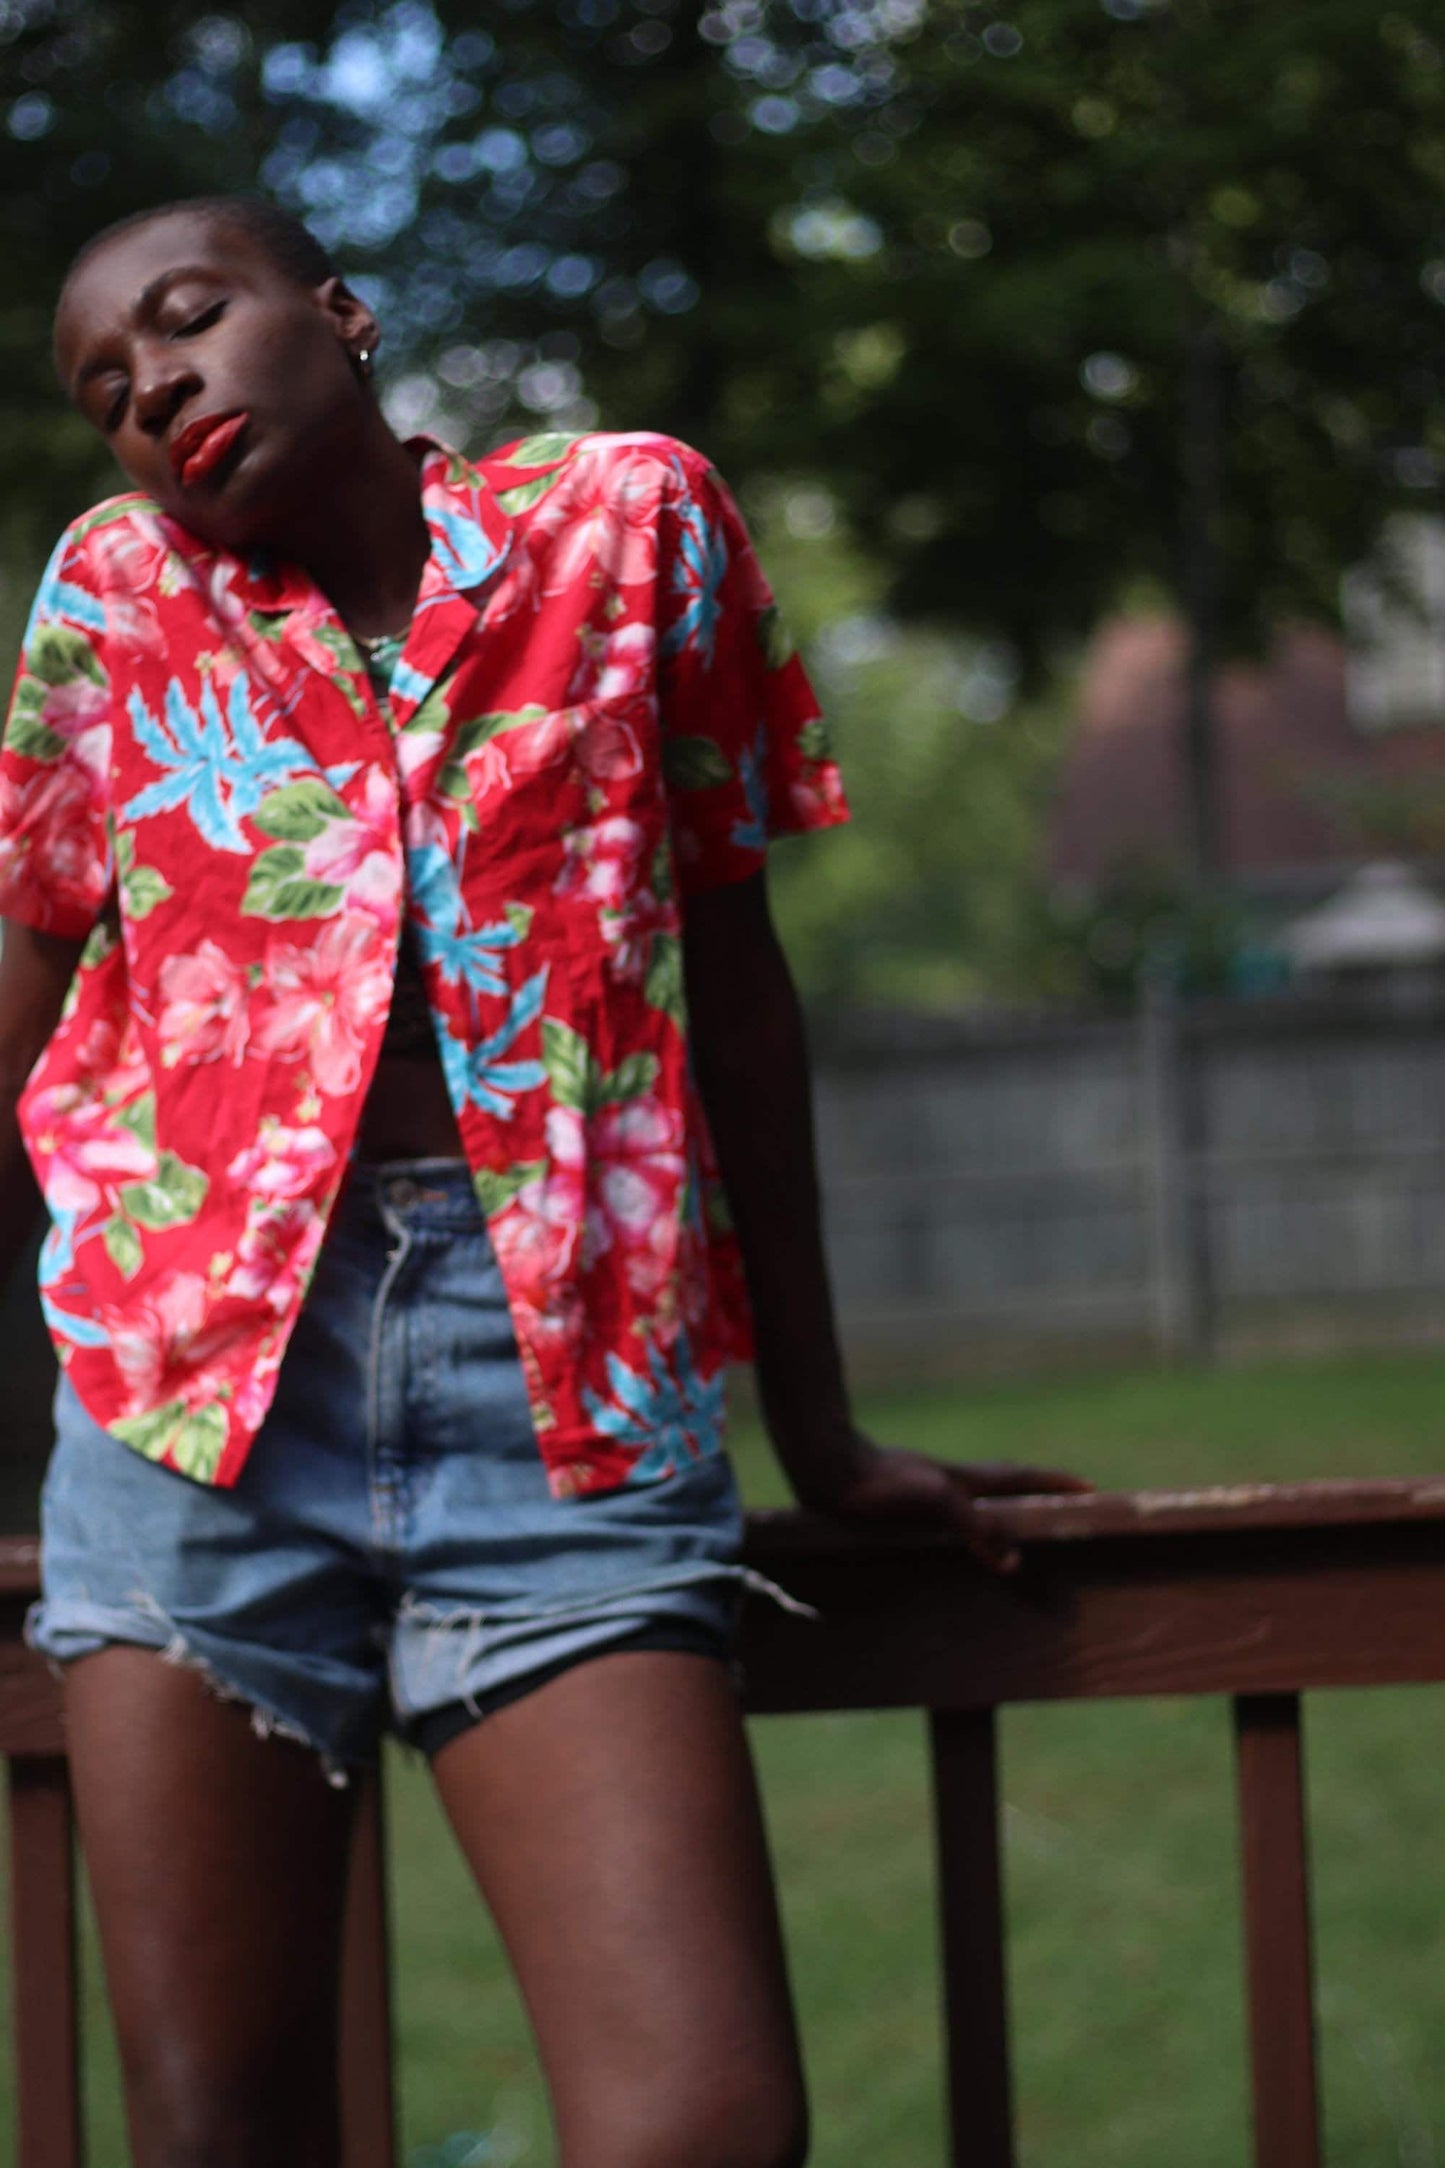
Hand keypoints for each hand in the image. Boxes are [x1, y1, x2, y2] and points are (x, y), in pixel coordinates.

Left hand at [795, 1433, 1094, 1574]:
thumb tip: (1015, 1562)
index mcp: (964, 1481)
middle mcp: (948, 1482)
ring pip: (972, 1500)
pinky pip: (943, 1517)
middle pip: (1003, 1485)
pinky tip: (952, 1538)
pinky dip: (960, 1527)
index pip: (1021, 1479)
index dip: (1055, 1484)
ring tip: (1017, 1523)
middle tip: (1063, 1503)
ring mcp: (923, 1491)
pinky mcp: (898, 1504)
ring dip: (998, 1509)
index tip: (1091, 1489)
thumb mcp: (935, 1503)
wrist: (824, 1467)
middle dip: (1035, 1493)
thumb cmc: (879, 1483)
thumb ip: (977, 1529)